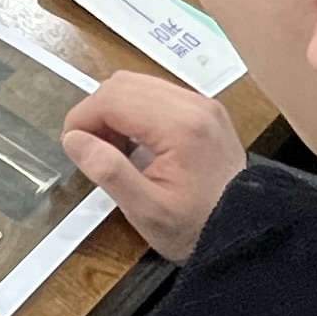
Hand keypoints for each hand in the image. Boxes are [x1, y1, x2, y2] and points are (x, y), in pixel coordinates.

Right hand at [62, 73, 245, 262]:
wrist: (245, 231)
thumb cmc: (195, 227)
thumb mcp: (146, 210)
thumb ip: (109, 171)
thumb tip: (73, 139)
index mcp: (180, 126)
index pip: (113, 98)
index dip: (82, 117)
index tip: (71, 145)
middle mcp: (194, 104)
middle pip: (123, 84)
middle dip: (96, 111)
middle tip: (91, 149)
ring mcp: (202, 103)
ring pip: (139, 83)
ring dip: (114, 108)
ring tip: (112, 147)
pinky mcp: (205, 109)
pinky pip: (157, 92)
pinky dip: (134, 109)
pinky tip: (134, 141)